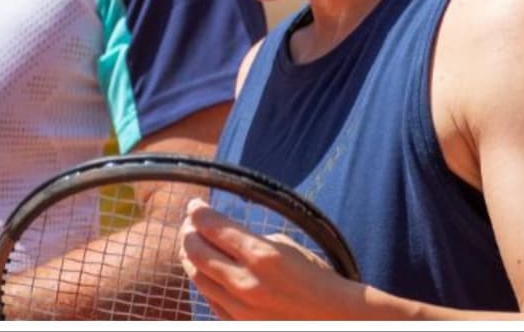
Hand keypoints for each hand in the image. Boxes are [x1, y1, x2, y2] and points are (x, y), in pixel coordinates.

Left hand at [178, 198, 360, 319]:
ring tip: (192, 246)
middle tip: (190, 224)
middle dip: (188, 233)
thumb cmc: (316, 278)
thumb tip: (223, 233)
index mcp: (261, 255)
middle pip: (196, 252)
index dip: (198, 212)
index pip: (213, 227)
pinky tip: (207, 272)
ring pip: (198, 278)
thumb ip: (251, 240)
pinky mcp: (240, 326)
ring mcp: (240, 309)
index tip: (194, 205)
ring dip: (191, 258)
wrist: (335, 319)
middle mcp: (246, 283)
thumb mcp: (286, 246)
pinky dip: (205, 282)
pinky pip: (210, 300)